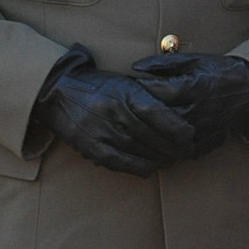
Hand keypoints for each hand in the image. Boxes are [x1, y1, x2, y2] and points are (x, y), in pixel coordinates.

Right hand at [32, 45, 198, 175]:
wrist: (58, 91)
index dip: (177, 127)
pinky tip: (151, 167)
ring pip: (140, 151)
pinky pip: (122, 162)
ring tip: (173, 159)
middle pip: (151, 135)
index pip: (157, 112)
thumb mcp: (126, 82)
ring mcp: (102, 131)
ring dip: (160, 158)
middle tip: (188, 151)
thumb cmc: (100, 86)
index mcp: (125, 91)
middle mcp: (114, 111)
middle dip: (174, 146)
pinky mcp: (92, 147)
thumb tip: (178, 116)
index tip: (191, 135)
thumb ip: (150, 96)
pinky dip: (140, 166)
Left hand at [131, 52, 248, 153]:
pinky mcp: (205, 144)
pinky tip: (154, 140)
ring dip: (149, 133)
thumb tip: (134, 67)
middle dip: (140, 114)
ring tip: (136, 126)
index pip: (157, 92)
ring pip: (166, 138)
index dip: (140, 89)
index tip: (129, 87)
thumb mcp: (193, 60)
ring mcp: (202, 130)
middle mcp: (198, 111)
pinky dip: (164, 146)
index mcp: (195, 88)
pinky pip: (178, 150)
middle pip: (159, 118)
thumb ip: (163, 63)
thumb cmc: (218, 72)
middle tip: (126, 109)